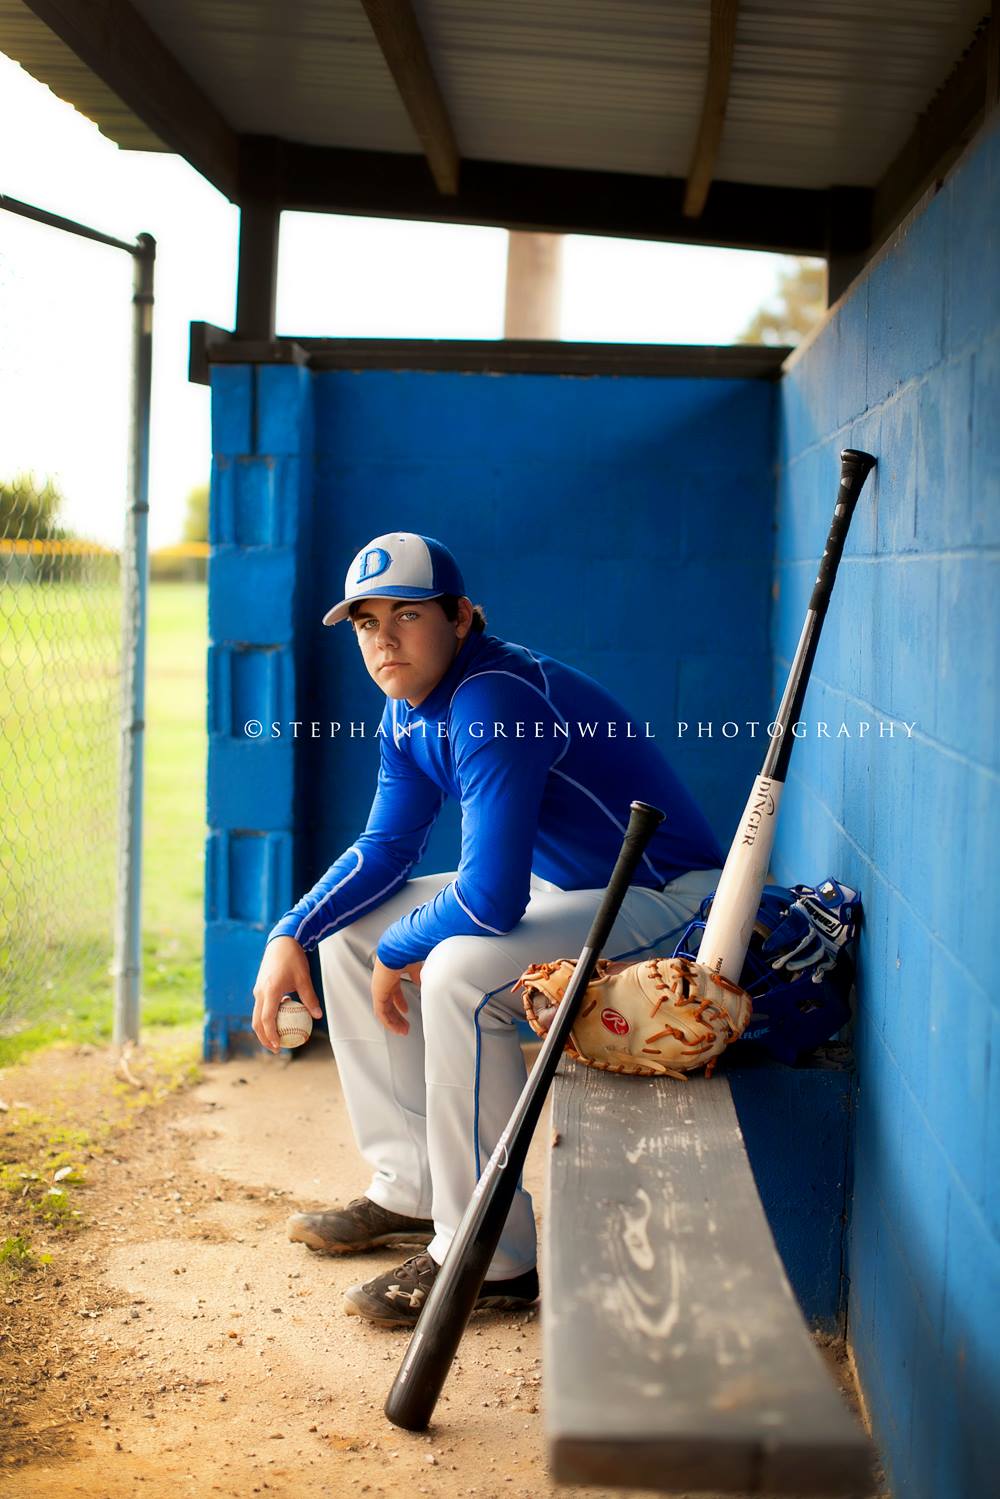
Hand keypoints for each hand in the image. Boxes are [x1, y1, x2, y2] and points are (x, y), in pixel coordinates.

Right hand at [252, 936, 323, 1053]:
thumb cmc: (294, 959)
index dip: (271, 1035)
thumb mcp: (304, 979)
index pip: (266, 1019)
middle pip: (256, 1022)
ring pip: (256, 1015)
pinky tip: (282, 1019)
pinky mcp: (259, 987)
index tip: (278, 1046)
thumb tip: (318, 1016)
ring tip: (277, 1039)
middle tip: (276, 1049)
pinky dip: (267, 1017)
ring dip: (264, 1029)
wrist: (282, 941)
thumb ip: (310, 998)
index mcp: (270, 991)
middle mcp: (260, 992)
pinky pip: (261, 1007)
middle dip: (264, 1038)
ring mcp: (258, 990)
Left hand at [371, 957, 422, 1035]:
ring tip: (402, 1031)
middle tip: (405, 1027)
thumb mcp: (414, 968)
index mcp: (391, 976)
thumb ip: (416, 978)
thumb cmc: (405, 954)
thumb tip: (421, 985)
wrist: (398, 950)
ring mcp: (379, 989)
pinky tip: (395, 1028)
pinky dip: (387, 1021)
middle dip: (397, 1017)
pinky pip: (380, 1012)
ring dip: (393, 1022)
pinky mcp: (377, 994)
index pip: (394, 993)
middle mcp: (384, 983)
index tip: (406, 1011)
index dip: (400, 1003)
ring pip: (384, 1011)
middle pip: (389, 1004)